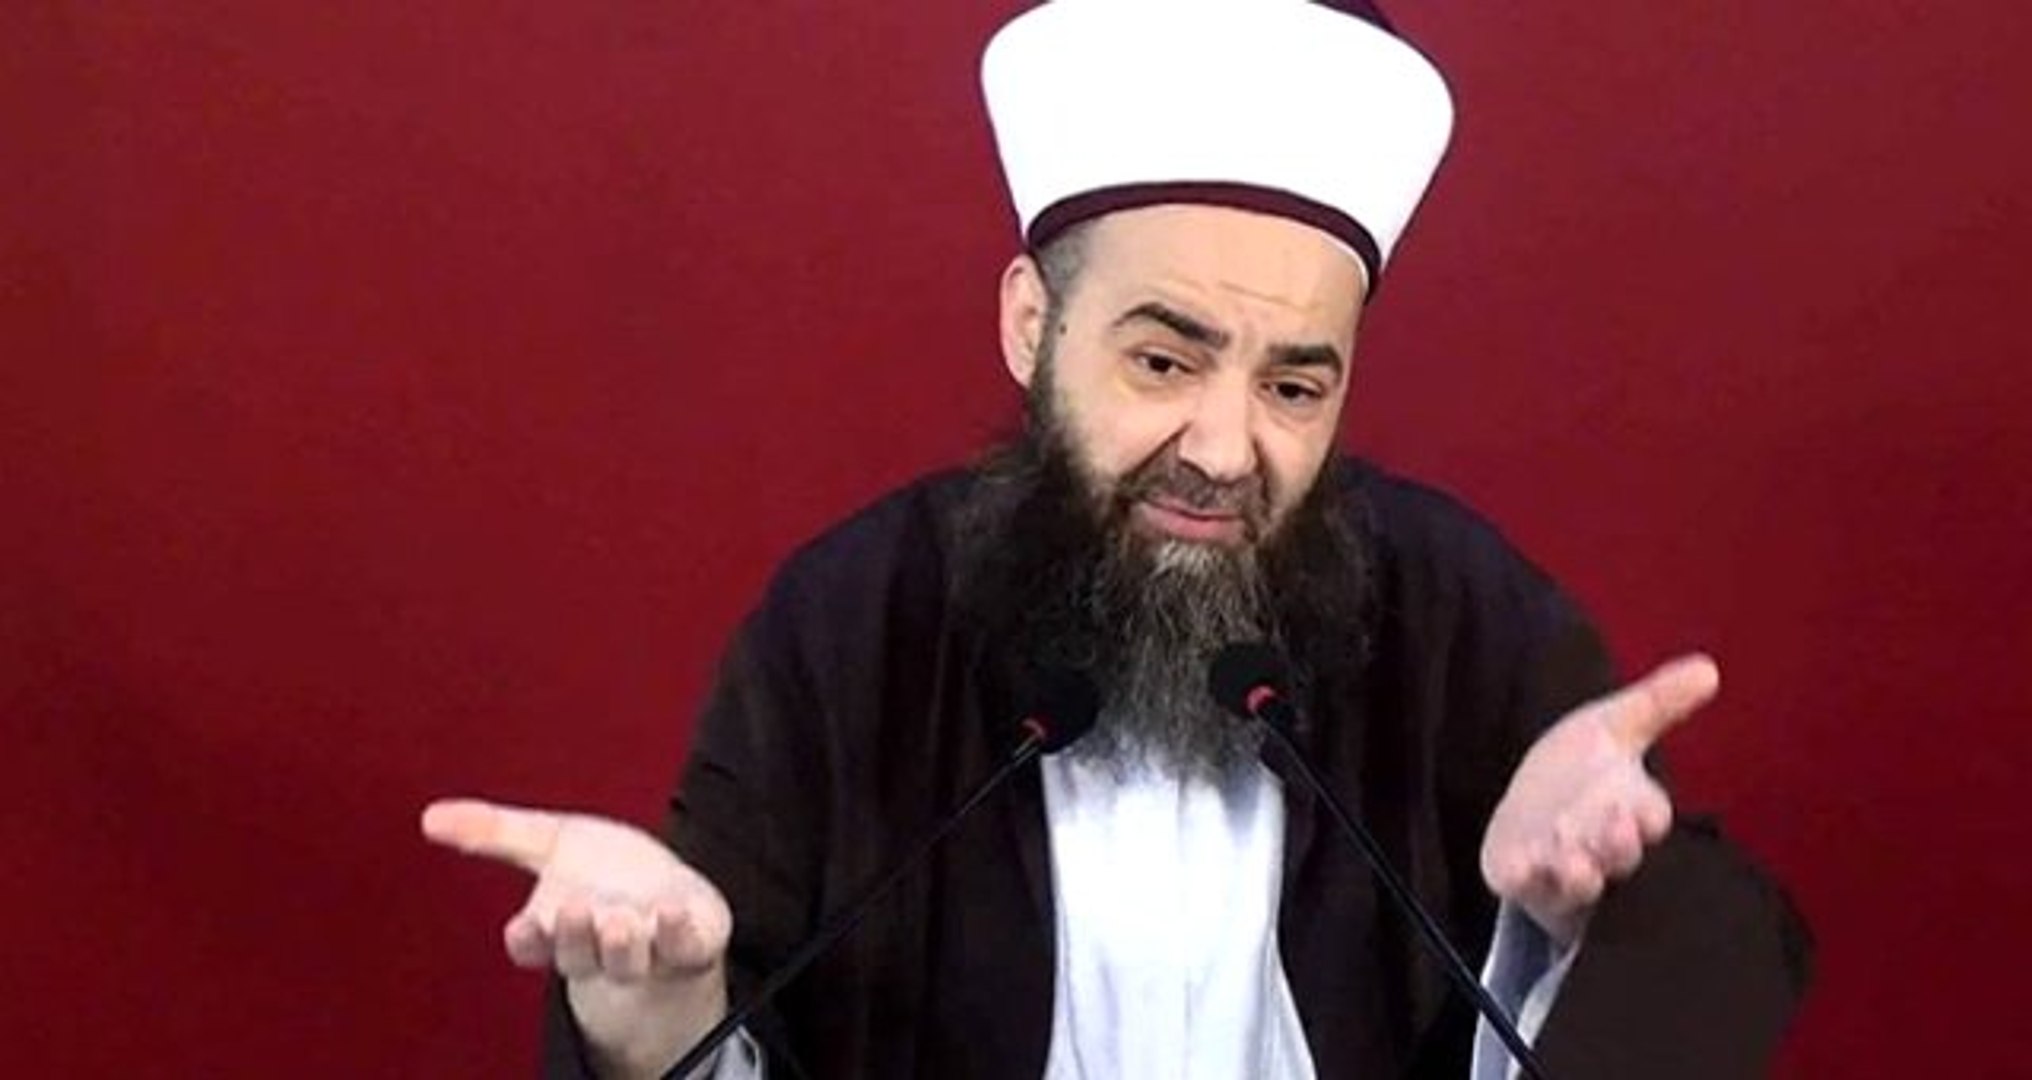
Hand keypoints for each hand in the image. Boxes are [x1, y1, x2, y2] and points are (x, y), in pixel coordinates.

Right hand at [421, 798, 732, 1076]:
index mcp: (556, 929)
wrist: (672, 900)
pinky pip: (683, 949)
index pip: (532, 945)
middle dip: (575, 937)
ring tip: (618, 918)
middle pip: (578, 955)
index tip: (524, 926)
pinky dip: (677, 934)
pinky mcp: (689, 947)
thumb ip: (494, 832)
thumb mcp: (550, 842)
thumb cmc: (603, 870)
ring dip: (621, 944)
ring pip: (627, 961)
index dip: (529, 939)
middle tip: (575, 909)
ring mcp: (645, 952)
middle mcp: (597, 948)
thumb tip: (427, 815)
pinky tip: (673, 910)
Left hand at [1479, 654, 1718, 945]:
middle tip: (1617, 826)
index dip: (1648, 815)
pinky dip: (1523, 878)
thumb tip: (1709, 668)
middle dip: (1619, 844)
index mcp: (1631, 811)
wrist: (1527, 808)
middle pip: (1621, 854)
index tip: (1643, 811)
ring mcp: (1562, 869)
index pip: (1650, 817)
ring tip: (1574, 860)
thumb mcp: (1611, 726)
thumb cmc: (1579, 769)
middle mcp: (1602, 847)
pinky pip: (1525, 885)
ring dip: (1578, 871)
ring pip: (1579, 880)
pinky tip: (1517, 867)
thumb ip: (1658, 702)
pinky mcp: (1521, 879)